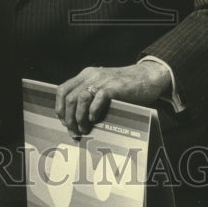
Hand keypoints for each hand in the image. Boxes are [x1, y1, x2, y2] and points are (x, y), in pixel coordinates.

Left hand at [54, 61, 171, 136]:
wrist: (147, 77)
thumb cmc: (124, 86)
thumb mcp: (102, 85)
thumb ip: (90, 95)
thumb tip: (77, 118)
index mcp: (86, 75)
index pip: (62, 90)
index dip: (59, 108)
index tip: (63, 122)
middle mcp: (91, 76)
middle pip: (69, 98)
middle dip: (68, 118)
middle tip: (73, 131)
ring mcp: (102, 80)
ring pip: (80, 99)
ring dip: (79, 117)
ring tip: (83, 129)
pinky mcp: (114, 87)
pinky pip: (98, 98)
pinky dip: (93, 111)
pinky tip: (94, 120)